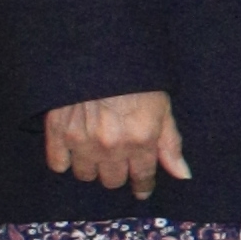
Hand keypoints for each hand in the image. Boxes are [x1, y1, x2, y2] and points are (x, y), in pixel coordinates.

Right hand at [45, 90, 190, 197]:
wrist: (98, 51)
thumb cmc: (136, 77)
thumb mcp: (162, 107)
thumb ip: (170, 144)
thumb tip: (183, 175)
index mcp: (141, 140)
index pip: (142, 178)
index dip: (143, 185)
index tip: (141, 188)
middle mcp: (111, 146)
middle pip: (112, 181)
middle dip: (118, 173)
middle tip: (118, 158)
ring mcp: (82, 141)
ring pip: (85, 175)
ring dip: (92, 167)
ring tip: (96, 151)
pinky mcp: (58, 132)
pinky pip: (58, 164)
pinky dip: (65, 160)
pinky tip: (73, 149)